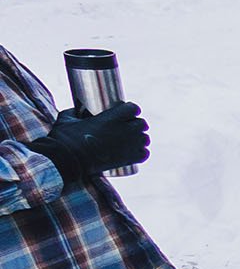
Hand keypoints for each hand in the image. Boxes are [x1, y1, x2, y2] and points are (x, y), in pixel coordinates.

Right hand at [31, 101, 148, 175]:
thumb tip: (77, 109)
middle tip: (128, 127)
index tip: (126, 112)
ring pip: (145, 138)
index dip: (131, 110)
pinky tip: (135, 152)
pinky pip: (144, 154)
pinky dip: (141, 153)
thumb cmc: (65, 138)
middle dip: (136, 124)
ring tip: (131, 140)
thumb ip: (74, 111)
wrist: (67, 160)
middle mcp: (124, 130)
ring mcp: (128, 145)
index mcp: (111, 118)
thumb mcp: (66, 119)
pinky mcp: (128, 159)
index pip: (133, 108)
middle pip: (142, 123)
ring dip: (140, 138)